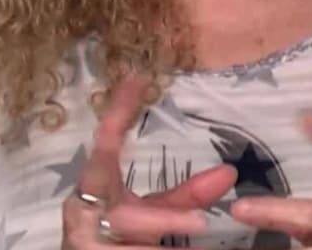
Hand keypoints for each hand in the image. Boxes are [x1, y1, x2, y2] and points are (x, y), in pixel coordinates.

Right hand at [61, 75, 237, 248]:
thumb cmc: (123, 235)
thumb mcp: (152, 213)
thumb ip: (186, 196)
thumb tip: (230, 174)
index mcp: (96, 184)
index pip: (105, 144)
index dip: (119, 113)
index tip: (138, 78)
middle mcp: (81, 209)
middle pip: (126, 212)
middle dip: (162, 220)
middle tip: (201, 222)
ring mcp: (81, 238)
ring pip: (130, 244)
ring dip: (160, 245)